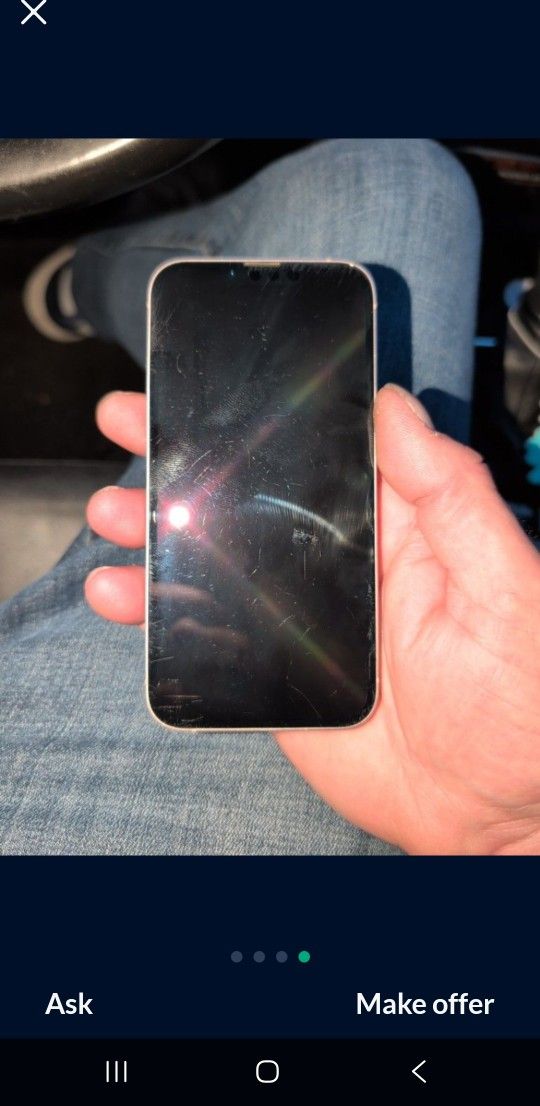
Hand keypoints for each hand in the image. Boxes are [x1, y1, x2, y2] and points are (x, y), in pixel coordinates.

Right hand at [85, 386, 539, 853]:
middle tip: (129, 418)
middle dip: (185, 459)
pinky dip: (155, 614)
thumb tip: (397, 408)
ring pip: (212, 561)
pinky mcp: (270, 673)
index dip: (259, 417)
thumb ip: (452, 495)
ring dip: (156, 531)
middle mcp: (339, 565)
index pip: (316, 455)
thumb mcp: (505, 583)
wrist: (491, 814)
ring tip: (113, 512)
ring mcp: (298, 620)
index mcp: (395, 528)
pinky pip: (203, 635)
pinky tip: (121, 595)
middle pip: (248, 498)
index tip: (206, 384)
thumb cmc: (520, 703)